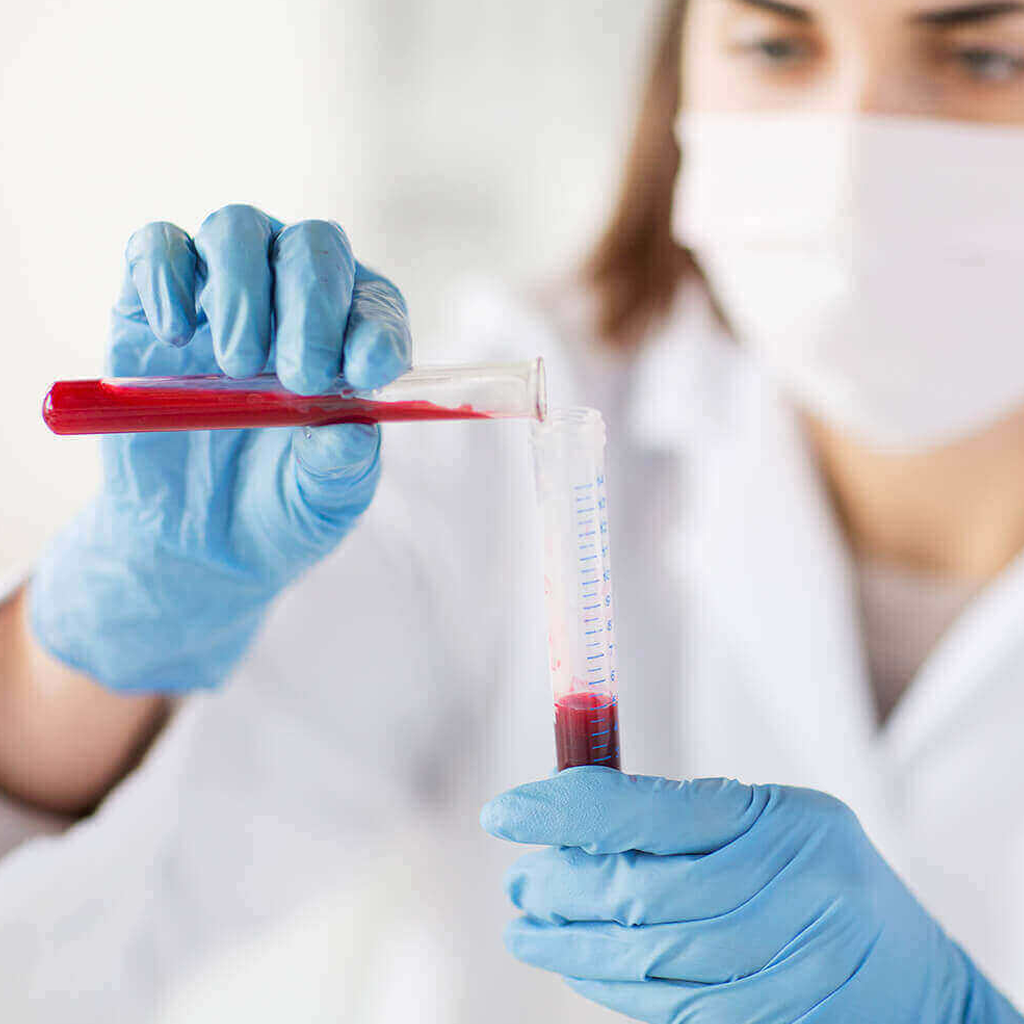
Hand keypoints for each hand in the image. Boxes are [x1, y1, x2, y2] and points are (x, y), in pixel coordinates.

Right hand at [30, 205, 410, 691]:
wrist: (199, 544)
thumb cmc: (281, 508)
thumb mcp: (325, 500)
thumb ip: (342, 463)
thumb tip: (351, 426)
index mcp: (352, 342)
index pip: (377, 304)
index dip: (376, 328)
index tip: (364, 375)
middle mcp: (293, 302)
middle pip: (312, 248)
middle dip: (311, 304)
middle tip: (298, 376)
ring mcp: (222, 296)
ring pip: (238, 230)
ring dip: (243, 289)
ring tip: (238, 364)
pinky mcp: (150, 305)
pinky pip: (157, 248)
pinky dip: (165, 277)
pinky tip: (176, 335)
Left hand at [482, 768, 1020, 1022]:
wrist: (910, 968)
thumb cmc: (816, 869)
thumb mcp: (763, 816)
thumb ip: (679, 817)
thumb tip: (572, 822)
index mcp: (778, 817)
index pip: (651, 808)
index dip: (567, 809)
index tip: (506, 812)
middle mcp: (790, 886)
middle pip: (644, 894)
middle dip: (563, 890)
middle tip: (521, 884)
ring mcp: (791, 961)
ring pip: (653, 963)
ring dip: (575, 949)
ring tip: (530, 929)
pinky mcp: (777, 1017)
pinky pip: (677, 1011)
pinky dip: (616, 991)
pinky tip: (581, 967)